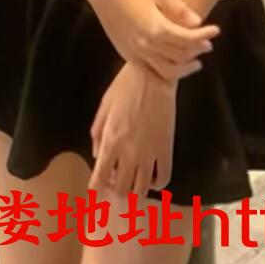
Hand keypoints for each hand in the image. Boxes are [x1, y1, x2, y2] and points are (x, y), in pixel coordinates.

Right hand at [82, 0, 218, 82]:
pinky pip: (148, 69)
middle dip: (196, 51)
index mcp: (156, 28)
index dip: (204, 36)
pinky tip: (170, 61)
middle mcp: (145, 45)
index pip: (187, 39)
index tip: (215, 30)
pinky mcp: (125, 52)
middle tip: (208, 44)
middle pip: (179, 57)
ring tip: (195, 61)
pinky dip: (164, 69)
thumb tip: (198, 22)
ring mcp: (134, 52)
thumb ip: (179, 9)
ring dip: (183, 68)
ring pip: (164, 70)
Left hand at [89, 61, 179, 198]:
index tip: (98, 186)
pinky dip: (158, 184)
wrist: (154, 74)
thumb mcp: (104, 107)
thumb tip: (97, 155)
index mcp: (111, 142)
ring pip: (143, 189)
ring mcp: (150, 154)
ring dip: (136, 190)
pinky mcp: (167, 149)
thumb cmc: (125, 86)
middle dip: (116, 189)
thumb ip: (97, 133)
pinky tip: (153, 178)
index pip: (99, 179)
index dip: (97, 187)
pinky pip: (164, 177)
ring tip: (134, 181)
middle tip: (117, 178)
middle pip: (122, 189)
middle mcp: (129, 153)